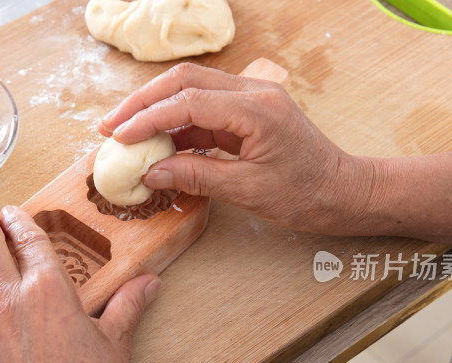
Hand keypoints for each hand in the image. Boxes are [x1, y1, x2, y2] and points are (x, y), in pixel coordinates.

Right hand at [99, 63, 376, 234]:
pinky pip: (203, 109)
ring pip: (191, 89)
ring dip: (155, 110)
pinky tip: (156, 144)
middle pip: (184, 80)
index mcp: (257, 109)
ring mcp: (250, 98)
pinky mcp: (246, 111)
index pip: (188, 102)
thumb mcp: (248, 191)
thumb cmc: (306, 193)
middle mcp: (253, 92)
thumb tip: (151, 173)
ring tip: (124, 134)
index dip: (148, 118)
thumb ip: (197, 177)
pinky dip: (176, 124)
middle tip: (110, 126)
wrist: (341, 191)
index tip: (118, 137)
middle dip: (142, 102)